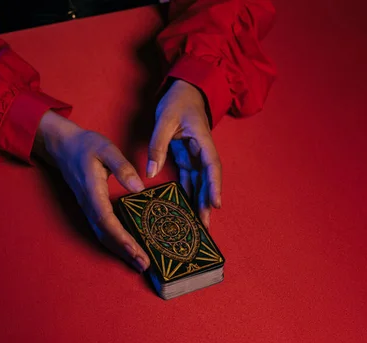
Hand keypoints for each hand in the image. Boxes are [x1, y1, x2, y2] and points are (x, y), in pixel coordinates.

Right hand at [33, 111, 149, 271]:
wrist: (63, 146)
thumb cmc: (86, 145)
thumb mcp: (106, 149)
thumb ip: (122, 167)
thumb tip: (139, 187)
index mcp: (92, 191)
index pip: (106, 220)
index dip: (120, 237)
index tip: (135, 250)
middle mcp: (88, 204)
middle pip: (105, 234)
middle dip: (124, 251)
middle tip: (144, 265)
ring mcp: (88, 208)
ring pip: (103, 235)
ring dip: (120, 250)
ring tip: (139, 263)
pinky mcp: (91, 208)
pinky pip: (103, 230)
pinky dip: (115, 242)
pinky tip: (127, 248)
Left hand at [148, 80, 221, 227]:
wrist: (185, 90)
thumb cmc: (178, 101)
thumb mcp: (164, 120)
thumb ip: (158, 146)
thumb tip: (151, 173)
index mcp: (202, 141)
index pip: (212, 167)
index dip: (214, 187)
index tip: (215, 204)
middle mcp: (203, 152)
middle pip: (208, 181)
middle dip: (207, 204)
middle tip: (205, 227)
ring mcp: (196, 156)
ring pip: (200, 183)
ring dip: (200, 203)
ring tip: (198, 225)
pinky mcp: (187, 158)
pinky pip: (190, 179)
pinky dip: (190, 194)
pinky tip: (186, 209)